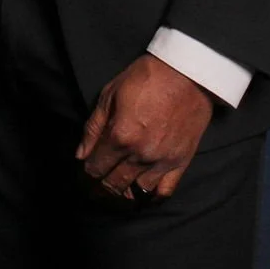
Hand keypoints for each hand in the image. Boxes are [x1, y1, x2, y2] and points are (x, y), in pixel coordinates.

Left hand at [75, 53, 214, 203]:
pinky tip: (142, 192)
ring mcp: (162, 161)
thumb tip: (81, 155)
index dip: (87, 172)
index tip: (86, 171)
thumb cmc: (147, 77)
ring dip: (123, 193)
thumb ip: (94, 127)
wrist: (188, 72)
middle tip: (95, 188)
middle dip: (100, 187)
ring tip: (117, 190)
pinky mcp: (181, 162)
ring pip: (136, 191)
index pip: (96, 167)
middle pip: (113, 183)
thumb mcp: (111, 93)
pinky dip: (151, 196)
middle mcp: (140, 154)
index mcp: (120, 136)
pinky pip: (164, 191)